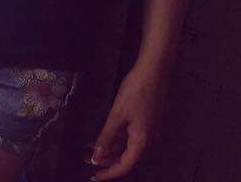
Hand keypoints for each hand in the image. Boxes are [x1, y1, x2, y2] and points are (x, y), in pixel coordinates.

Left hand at [85, 61, 169, 179]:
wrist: (153, 69)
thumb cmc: (136, 91)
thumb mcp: (117, 115)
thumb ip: (106, 138)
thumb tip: (97, 158)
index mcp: (142, 142)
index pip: (124, 166)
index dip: (108, 173)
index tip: (94, 176)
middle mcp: (148, 140)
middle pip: (126, 158)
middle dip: (107, 160)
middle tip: (87, 158)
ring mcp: (149, 130)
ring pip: (127, 146)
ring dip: (110, 148)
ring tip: (91, 147)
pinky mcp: (147, 120)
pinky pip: (131, 136)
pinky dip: (117, 138)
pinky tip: (105, 135)